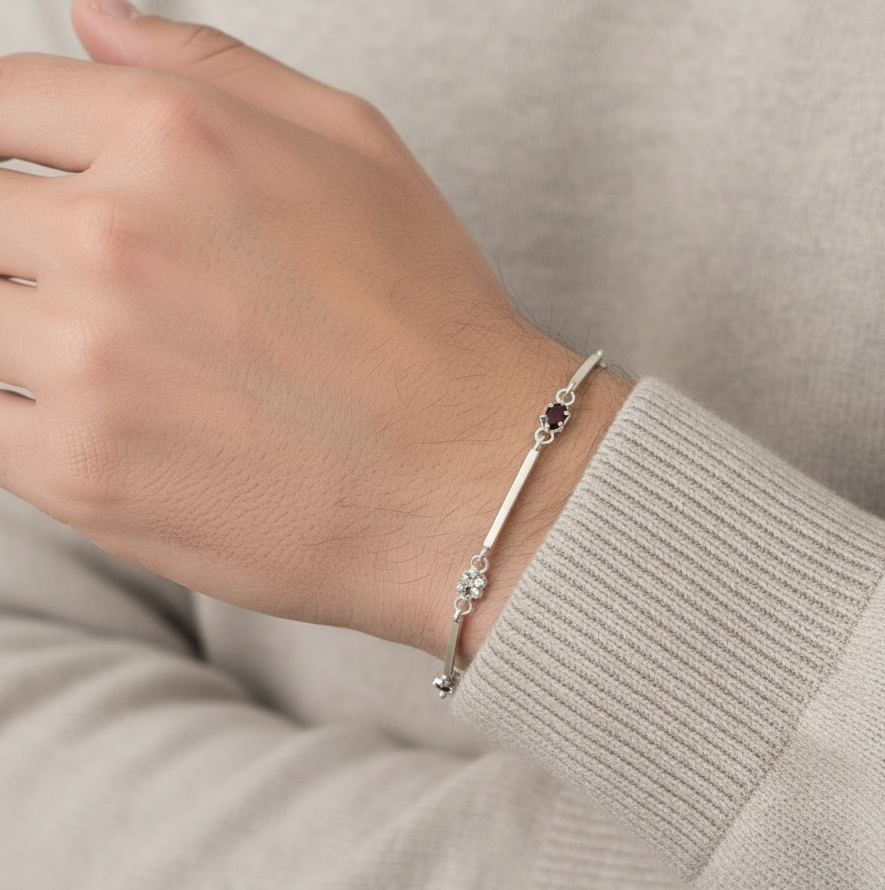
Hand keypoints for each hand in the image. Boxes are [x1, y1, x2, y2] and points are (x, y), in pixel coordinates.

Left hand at [0, 1, 628, 655]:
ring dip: (27, 331)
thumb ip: (210, 64)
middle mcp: (117, 238)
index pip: (0, 103)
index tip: (37, 187)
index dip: (10, 145)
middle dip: (25, 243)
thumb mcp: (357, 148)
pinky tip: (112, 419)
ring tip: (126, 361)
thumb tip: (88, 21)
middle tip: (108, 292)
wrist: (471, 483)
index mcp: (178, 137)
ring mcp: (90, 363)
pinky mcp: (82, 474)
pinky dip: (28, 414)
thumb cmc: (431, 323)